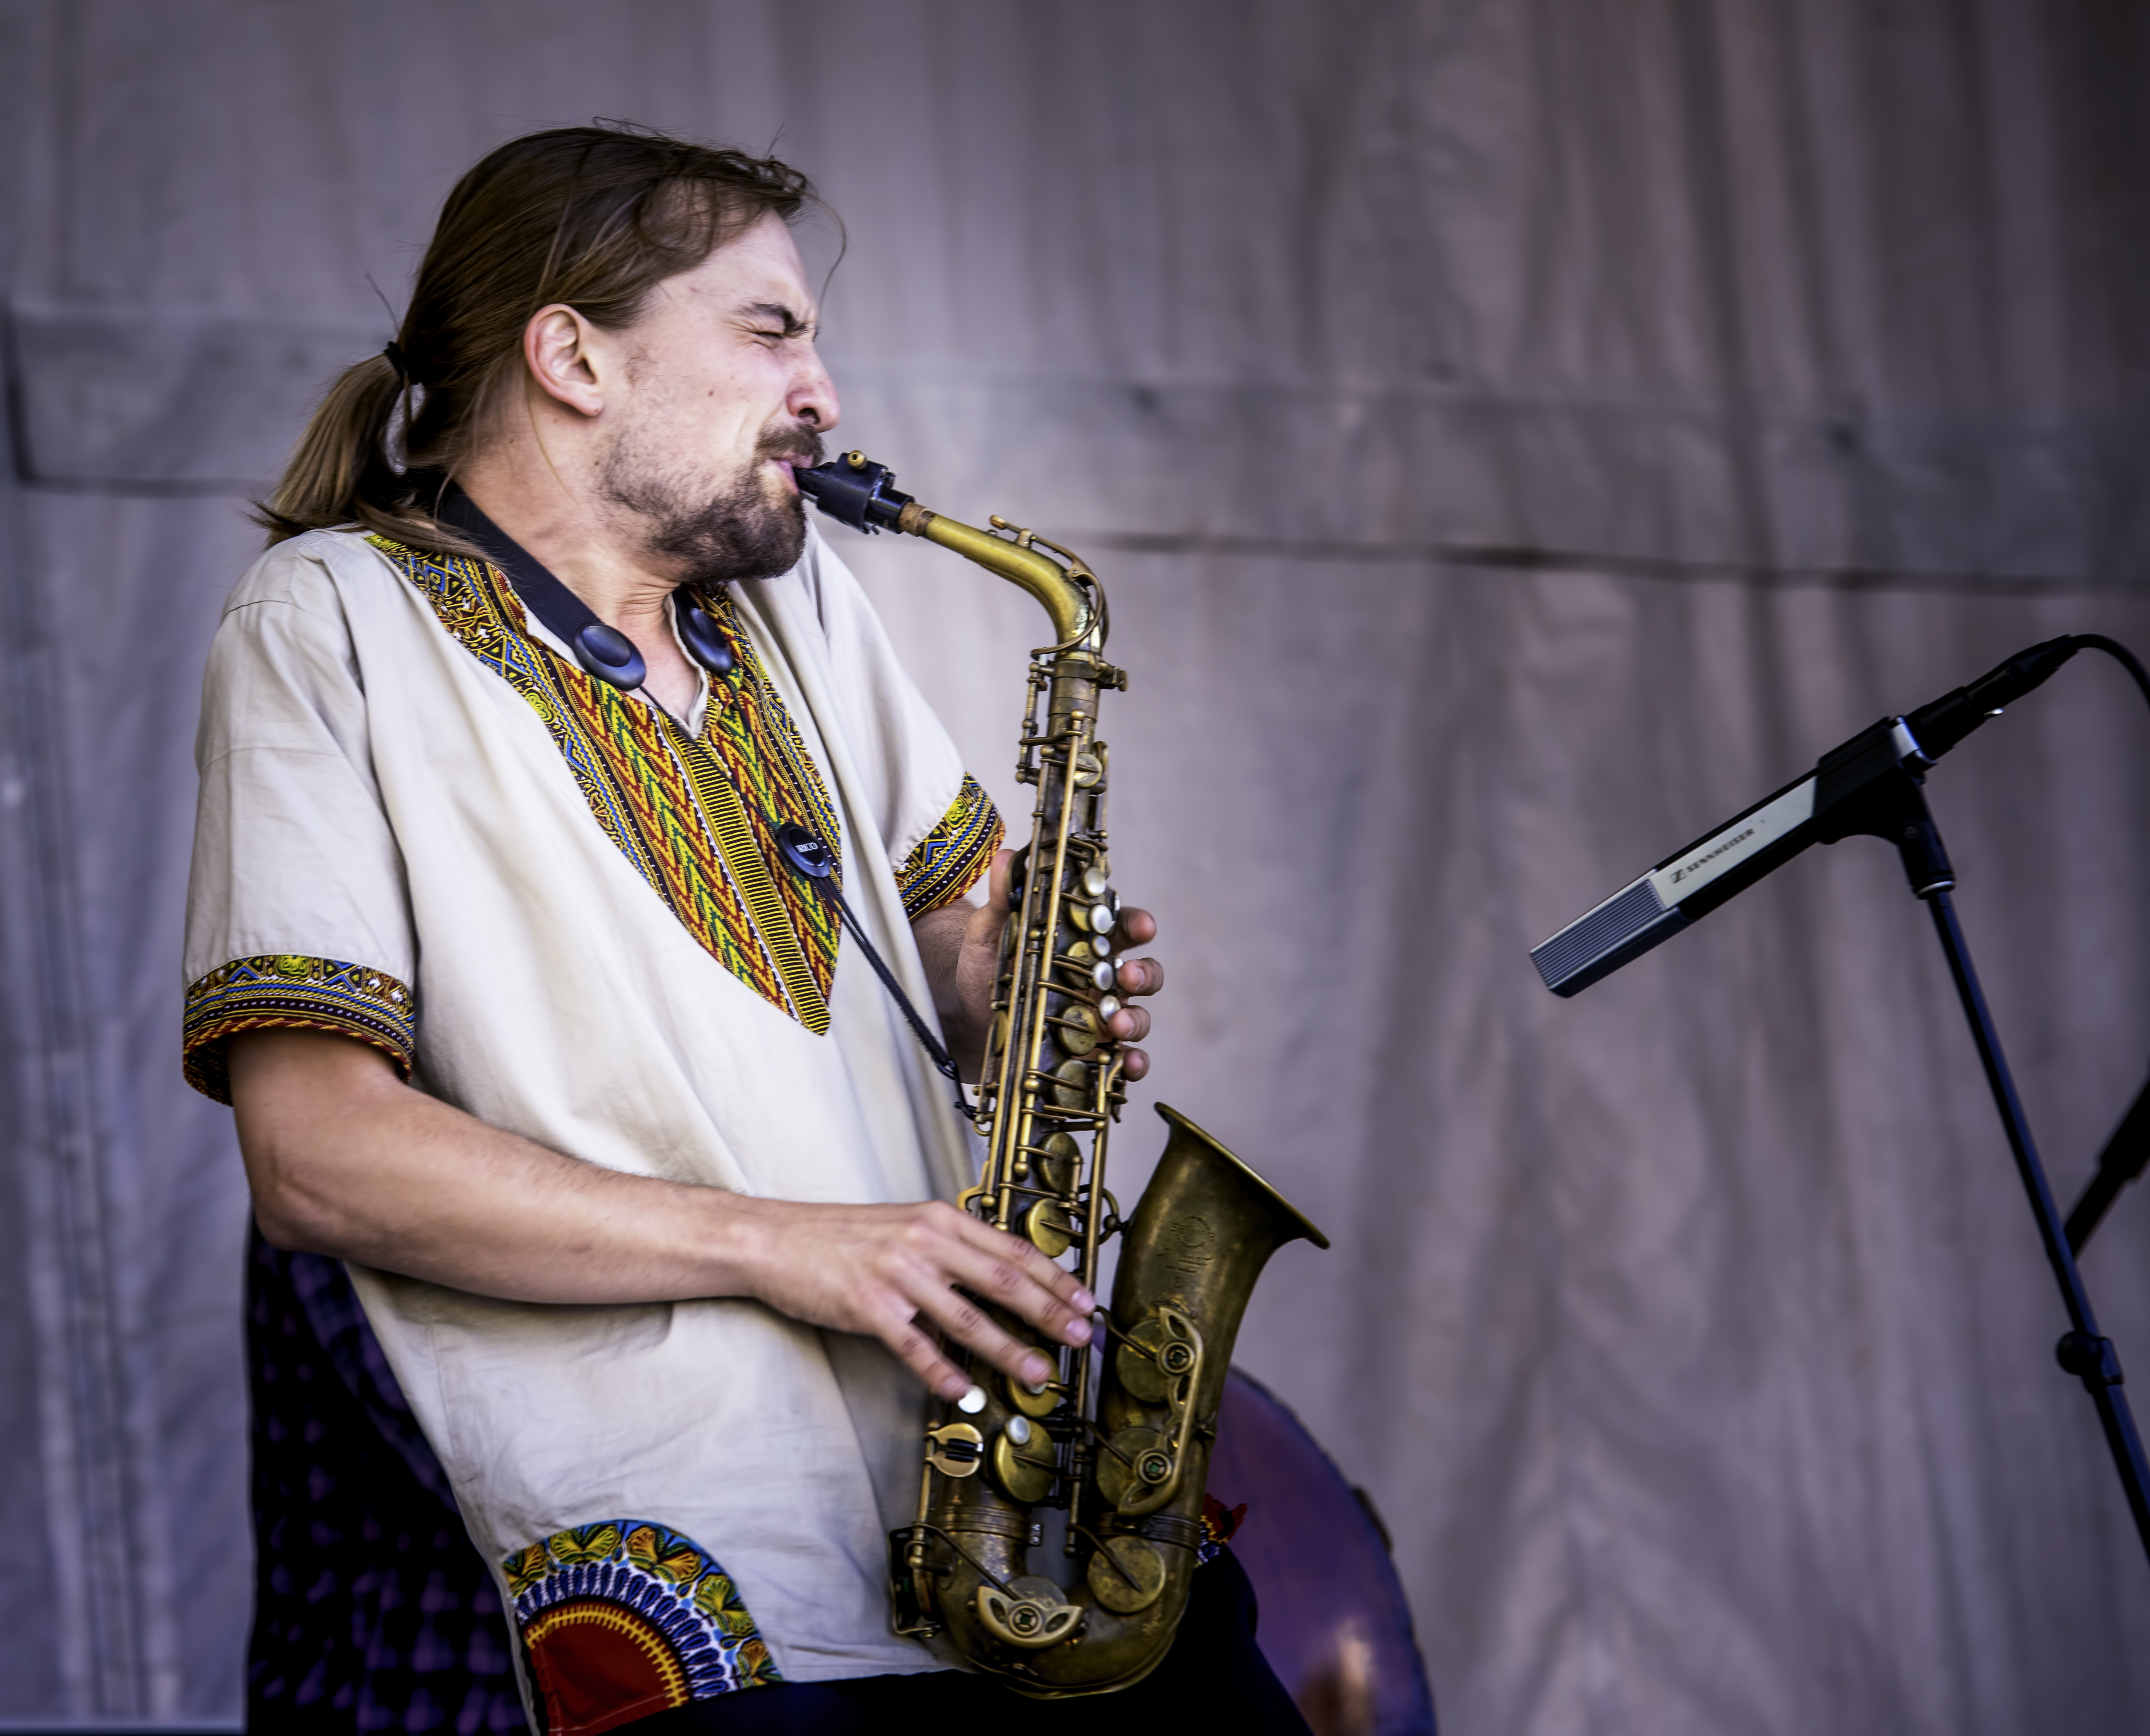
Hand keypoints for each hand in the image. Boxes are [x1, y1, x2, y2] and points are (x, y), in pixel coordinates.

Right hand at [729, 1195, 1094, 1399]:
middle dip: (1048, 1313)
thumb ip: (950, 1247)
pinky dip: (944, 1372)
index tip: (1084, 1302)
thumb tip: (998, 1276)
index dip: (1055, 1278)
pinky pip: (915, 1346)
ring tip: (1037, 1374)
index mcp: (939, 1220)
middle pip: (1003, 1281)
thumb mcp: (905, 1226)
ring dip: (1009, 1350)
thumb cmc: (840, 1237)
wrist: (775, 1239)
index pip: (1012, 1250)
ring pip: (968, 1317)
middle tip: (1079, 1339)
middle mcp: (925, 1241)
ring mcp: (897, 1273)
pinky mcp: (869, 1305)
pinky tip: (965, 1392)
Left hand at [929, 851, 1165, 1080]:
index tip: (1141, 927)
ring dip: (1136, 1020)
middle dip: (1143, 974)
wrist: (962, 1019)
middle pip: (1142, 971)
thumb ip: (1003, 898)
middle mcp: (1098, 978)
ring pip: (1137, 1015)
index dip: (1138, 925)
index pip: (1122, 927)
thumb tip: (1004, 857)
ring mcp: (1097, 1016)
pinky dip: (1134, 1063)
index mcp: (1083, 942)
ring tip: (1115, 1025)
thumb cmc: (984, 968)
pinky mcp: (1089, 1052)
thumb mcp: (989, 931)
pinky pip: (1124, 1058)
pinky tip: (1127, 1065)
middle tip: (1126, 977)